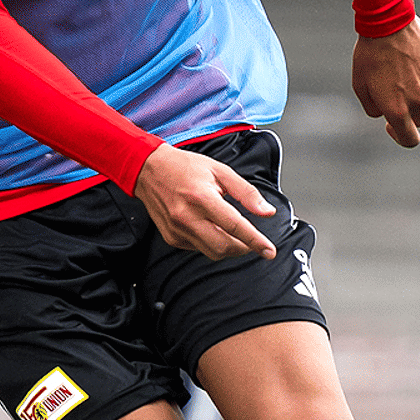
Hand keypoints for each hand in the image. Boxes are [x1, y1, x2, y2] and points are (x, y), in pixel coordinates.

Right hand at [131, 143, 278, 260]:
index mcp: (201, 197)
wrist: (149, 170)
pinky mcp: (171, 237)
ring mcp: (177, 229)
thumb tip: (267, 212)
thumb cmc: (185, 167)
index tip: (269, 251)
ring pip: (211, 252)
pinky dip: (210, 243)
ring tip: (231, 232)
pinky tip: (210, 227)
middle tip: (252, 241)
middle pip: (223, 247)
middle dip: (243, 248)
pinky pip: (198, 248)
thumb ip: (246, 193)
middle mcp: (187, 216)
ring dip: (228, 248)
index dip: (255, 241)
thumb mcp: (220, 171)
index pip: (235, 226)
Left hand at [351, 16, 419, 147]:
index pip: (410, 140)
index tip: (391, 125)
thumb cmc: (369, 54)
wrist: (386, 24)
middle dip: (410, 113)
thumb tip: (384, 114)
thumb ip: (373, 108)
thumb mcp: (359, 85)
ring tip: (408, 78)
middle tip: (396, 96)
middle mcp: (417, 101)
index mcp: (397, 109)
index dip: (400, 136)